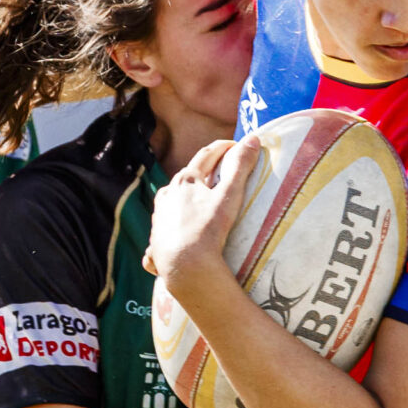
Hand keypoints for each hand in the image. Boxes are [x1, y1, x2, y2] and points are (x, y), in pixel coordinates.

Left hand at [144, 137, 254, 290]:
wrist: (185, 268)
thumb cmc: (208, 230)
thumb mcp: (229, 196)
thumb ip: (240, 166)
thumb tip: (252, 139)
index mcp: (185, 181)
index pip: (206, 156)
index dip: (223, 148)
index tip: (237, 146)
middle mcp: (167, 195)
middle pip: (187, 177)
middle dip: (204, 173)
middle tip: (221, 174)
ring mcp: (159, 218)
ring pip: (172, 201)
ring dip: (185, 199)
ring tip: (199, 206)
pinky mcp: (155, 240)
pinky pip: (164, 229)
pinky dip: (173, 228)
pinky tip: (179, 236)